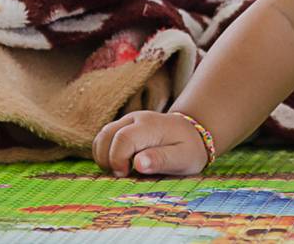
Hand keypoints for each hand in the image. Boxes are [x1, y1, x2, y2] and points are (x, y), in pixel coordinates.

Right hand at [92, 110, 210, 177]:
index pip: (123, 138)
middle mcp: (135, 119)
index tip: (126, 174)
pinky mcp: (121, 127)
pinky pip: (103, 139)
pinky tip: (117, 165)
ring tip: (120, 170)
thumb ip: (161, 160)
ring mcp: (127, 121)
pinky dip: (104, 153)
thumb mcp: (182, 158)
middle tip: (123, 175)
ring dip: (103, 156)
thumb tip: (138, 164)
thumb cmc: (187, 149)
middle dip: (107, 159)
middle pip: (106, 135)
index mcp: (150, 126)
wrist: (191, 134)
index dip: (118, 159)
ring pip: (102, 136)